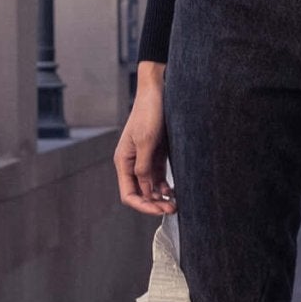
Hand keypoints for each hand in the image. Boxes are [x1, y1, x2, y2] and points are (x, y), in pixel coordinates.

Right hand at [114, 62, 176, 214]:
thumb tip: (146, 190)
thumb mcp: (146, 141)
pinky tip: (175, 191)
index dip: (143, 205)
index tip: (160, 210)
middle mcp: (132, 163)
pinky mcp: (156, 154)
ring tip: (176, 203)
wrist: (159, 91)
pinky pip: (158, 176)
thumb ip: (144, 167)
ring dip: (161, 197)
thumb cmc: (149, 113)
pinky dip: (165, 186)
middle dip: (154, 203)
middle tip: (173, 209)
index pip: (129, 194)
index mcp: (123, 161)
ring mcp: (144, 158)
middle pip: (140, 193)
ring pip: (150, 187)